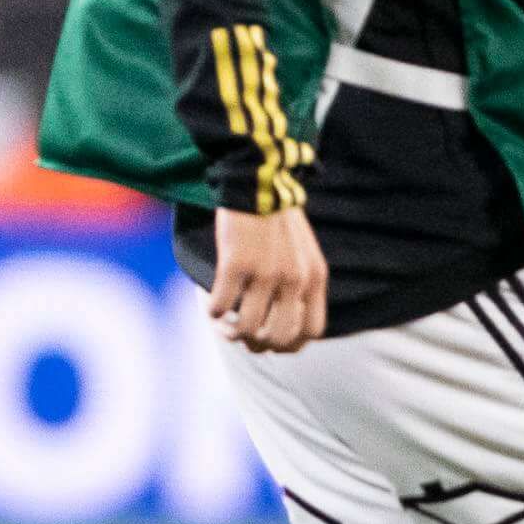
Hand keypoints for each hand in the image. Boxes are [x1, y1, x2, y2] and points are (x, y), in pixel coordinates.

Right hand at [208, 205, 327, 354]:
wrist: (258, 179)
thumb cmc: (276, 217)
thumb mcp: (303, 252)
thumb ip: (300, 283)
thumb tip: (284, 318)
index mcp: (313, 277)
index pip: (311, 331)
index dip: (290, 344)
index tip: (270, 338)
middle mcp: (294, 279)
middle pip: (279, 337)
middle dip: (258, 343)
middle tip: (242, 334)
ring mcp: (265, 272)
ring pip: (248, 327)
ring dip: (231, 333)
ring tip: (222, 324)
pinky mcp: (236, 263)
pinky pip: (221, 305)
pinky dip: (213, 312)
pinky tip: (210, 305)